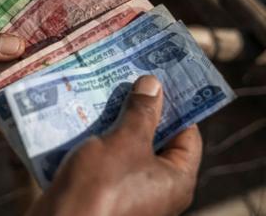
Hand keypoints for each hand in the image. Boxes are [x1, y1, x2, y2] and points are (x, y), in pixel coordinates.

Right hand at [27, 76, 202, 215]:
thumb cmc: (101, 184)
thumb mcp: (126, 141)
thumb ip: (142, 112)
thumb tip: (154, 84)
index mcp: (177, 180)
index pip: (187, 135)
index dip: (176, 106)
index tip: (159, 81)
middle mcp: (158, 189)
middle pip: (156, 140)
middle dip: (140, 111)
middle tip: (128, 82)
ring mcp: (130, 192)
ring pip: (128, 149)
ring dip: (117, 123)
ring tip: (105, 95)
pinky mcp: (105, 192)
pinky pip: (108, 160)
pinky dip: (101, 140)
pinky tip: (87, 119)